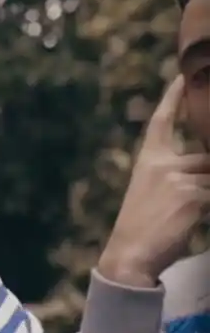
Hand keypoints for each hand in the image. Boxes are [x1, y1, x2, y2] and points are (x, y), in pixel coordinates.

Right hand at [98, 75, 209, 287]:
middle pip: (206, 158)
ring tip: (184, 213)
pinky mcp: (194, 197)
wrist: (130, 255)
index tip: (180, 77)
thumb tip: (206, 168)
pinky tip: (190, 221)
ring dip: (206, 196)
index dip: (172, 99)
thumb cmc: (142, 228)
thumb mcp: (154, 194)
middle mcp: (162, 165)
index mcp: (148, 161)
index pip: (162, 123)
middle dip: (205, 176)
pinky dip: (208, 208)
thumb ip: (179, 177)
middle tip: (186, 196)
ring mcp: (178, 179)